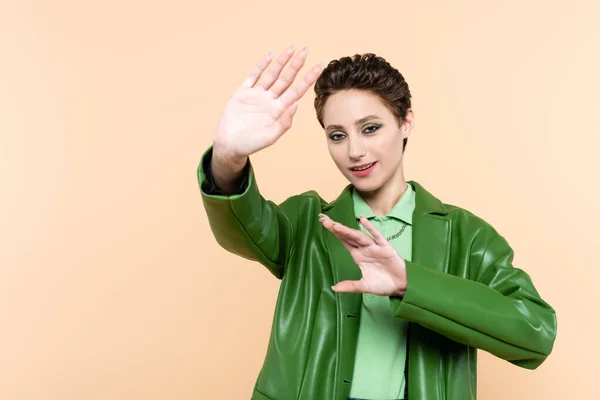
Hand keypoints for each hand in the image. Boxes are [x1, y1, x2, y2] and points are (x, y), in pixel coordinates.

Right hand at [213, 45, 323, 159]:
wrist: (229, 144)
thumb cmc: (251, 143)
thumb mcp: (270, 136)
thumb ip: (284, 122)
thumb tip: (296, 105)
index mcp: (278, 110)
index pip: (297, 91)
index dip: (308, 79)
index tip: (319, 67)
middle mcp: (270, 100)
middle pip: (286, 79)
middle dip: (296, 65)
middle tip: (305, 50)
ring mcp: (257, 95)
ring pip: (271, 74)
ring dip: (281, 61)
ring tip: (291, 48)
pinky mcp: (243, 92)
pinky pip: (253, 76)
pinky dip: (261, 66)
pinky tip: (270, 56)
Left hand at [319, 214, 407, 295]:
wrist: (402, 286)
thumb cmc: (384, 284)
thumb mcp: (364, 286)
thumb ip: (350, 286)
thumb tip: (333, 288)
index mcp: (358, 256)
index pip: (344, 242)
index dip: (335, 233)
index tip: (324, 224)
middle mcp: (365, 249)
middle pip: (349, 236)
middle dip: (337, 229)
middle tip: (325, 220)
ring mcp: (375, 247)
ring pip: (359, 236)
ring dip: (348, 230)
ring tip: (336, 225)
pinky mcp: (386, 248)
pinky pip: (377, 236)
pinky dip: (370, 228)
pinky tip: (362, 220)